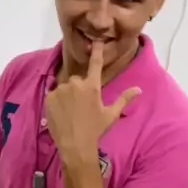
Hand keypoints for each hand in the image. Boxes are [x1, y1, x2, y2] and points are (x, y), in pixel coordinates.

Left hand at [45, 41, 140, 162]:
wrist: (75, 146)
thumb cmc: (96, 130)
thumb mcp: (112, 115)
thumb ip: (124, 99)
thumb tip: (138, 89)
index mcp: (92, 86)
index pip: (95, 64)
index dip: (96, 51)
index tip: (96, 41)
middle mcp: (76, 84)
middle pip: (77, 81)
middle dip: (79, 90)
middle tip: (81, 107)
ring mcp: (61, 90)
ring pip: (64, 88)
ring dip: (67, 96)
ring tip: (70, 112)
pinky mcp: (49, 97)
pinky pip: (53, 95)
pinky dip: (56, 102)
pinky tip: (61, 113)